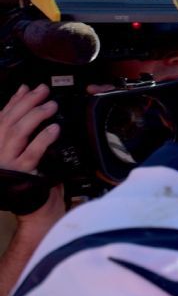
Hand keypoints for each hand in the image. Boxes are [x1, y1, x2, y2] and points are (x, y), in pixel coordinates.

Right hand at [0, 85, 63, 225]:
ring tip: (51, 106)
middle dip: (27, 103)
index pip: (2, 116)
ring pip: (18, 133)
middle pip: (9, 121)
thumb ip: (20, 119)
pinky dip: (43, 138)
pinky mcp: (21, 173)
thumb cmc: (28, 174)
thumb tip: (24, 90)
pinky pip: (32, 152)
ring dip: (36, 116)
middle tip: (45, 92)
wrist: (33, 207)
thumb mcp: (21, 144)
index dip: (16, 100)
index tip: (30, 88)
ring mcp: (8, 162)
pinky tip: (54, 129)